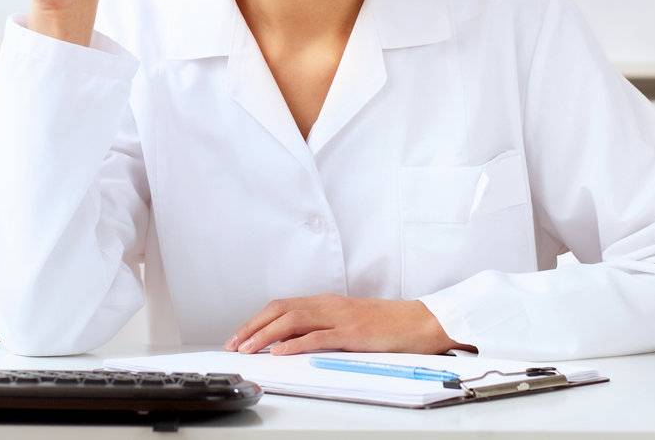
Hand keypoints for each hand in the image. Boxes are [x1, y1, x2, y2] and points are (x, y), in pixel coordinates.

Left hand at [224, 294, 470, 355]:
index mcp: (325, 302)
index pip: (281, 306)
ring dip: (265, 335)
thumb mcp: (349, 322)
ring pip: (292, 321)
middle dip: (252, 327)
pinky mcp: (352, 333)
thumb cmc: (387, 326)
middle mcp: (328, 305)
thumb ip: (324, 328)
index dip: (257, 320)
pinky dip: (294, 343)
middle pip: (279, 310)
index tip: (239, 336)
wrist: (421, 322)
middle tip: (233, 344)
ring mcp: (339, 317)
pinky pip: (317, 337)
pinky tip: (279, 352)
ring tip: (248, 349)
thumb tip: (294, 343)